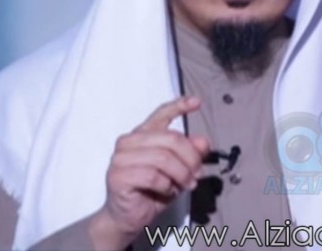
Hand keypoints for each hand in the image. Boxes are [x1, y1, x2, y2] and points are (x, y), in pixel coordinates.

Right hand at [89, 96, 209, 249]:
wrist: (129, 218)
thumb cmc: (152, 191)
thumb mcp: (178, 170)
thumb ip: (190, 154)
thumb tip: (203, 142)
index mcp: (143, 135)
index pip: (161, 114)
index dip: (179, 106)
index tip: (197, 102)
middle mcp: (129, 142)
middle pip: (171, 139)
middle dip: (190, 158)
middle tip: (197, 174)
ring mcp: (121, 158)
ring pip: (163, 158)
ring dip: (181, 174)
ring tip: (185, 184)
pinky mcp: (118, 176)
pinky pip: (153, 176)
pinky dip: (166, 185)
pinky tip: (166, 191)